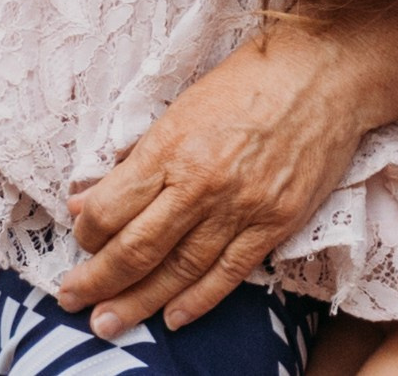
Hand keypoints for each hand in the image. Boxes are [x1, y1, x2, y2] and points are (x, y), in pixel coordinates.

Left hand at [57, 33, 365, 335]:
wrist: (326, 74)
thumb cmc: (250, 79)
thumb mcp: (182, 105)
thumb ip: (137, 157)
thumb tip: (88, 200)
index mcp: (172, 146)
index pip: (112, 208)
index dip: (86, 233)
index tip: (80, 240)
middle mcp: (203, 182)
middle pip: (137, 248)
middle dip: (97, 281)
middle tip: (71, 300)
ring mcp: (243, 206)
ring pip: (179, 269)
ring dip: (139, 301)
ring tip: (108, 323)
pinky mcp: (277, 221)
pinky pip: (230, 272)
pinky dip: (199, 300)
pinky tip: (173, 317)